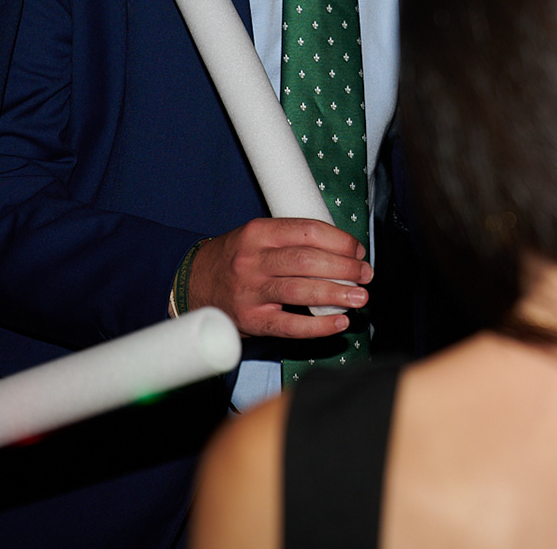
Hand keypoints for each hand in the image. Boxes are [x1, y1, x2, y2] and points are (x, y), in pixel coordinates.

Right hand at [189, 217, 374, 337]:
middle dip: (345, 268)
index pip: (308, 231)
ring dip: (337, 294)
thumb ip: (293, 240)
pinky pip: (290, 326)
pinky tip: (339, 323)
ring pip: (301, 291)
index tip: (358, 251)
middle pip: (308, 261)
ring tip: (360, 298)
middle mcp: (253, 261)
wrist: (191, 284)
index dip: (340, 241)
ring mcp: (250, 292)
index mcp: (259, 232)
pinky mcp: (251, 321)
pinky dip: (318, 326)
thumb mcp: (258, 237)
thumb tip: (343, 251)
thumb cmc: (235, 259)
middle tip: (365, 275)